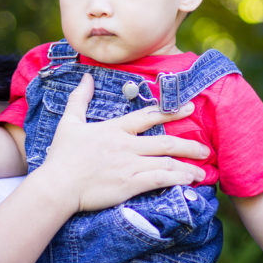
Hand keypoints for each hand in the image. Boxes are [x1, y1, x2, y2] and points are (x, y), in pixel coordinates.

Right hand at [41, 73, 209, 212]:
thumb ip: (80, 99)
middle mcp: (126, 144)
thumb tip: (86, 77)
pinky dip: (177, 179)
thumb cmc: (62, 155)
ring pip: (166, 162)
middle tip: (204, 147)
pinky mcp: (129, 184)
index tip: (189, 107)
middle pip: (164, 141)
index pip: (147, 116)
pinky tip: (188, 182)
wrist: (57, 185)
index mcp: (114, 129)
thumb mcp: (69, 122)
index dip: (170, 110)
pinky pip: (160, 180)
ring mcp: (129, 165)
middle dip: (187, 144)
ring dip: (187, 165)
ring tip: (202, 169)